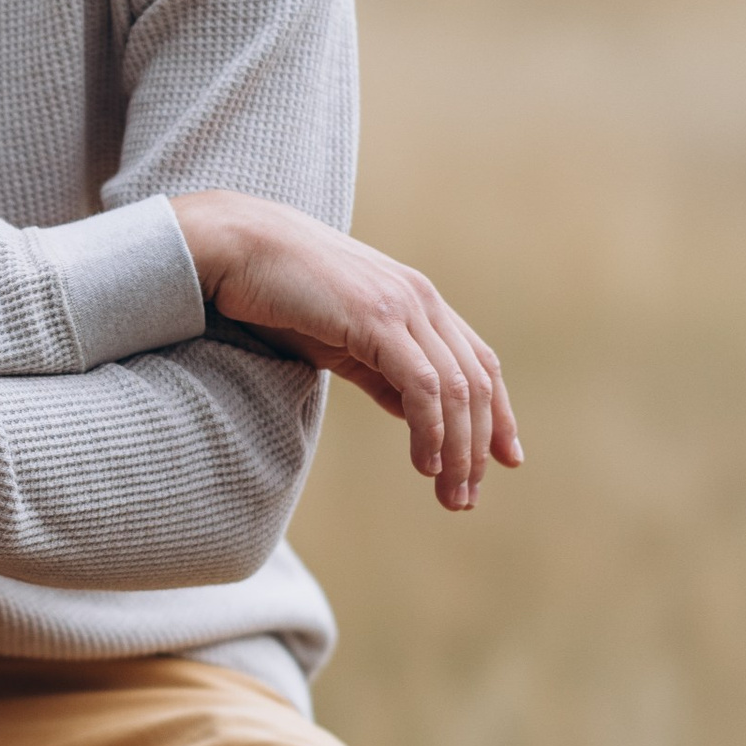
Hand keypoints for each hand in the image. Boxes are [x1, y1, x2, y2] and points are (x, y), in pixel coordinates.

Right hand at [173, 193, 521, 511]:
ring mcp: (403, 306)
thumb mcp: (342, 341)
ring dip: (459, 449)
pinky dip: (430, 429)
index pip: (479, 363)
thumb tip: (413, 413)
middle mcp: (421, 300)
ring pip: (457, 390)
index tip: (506, 460)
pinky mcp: (377, 318)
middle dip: (479, 446)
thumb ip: (381, 372)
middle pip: (477, 382)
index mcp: (417, 301)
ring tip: (451, 494)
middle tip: (466, 498)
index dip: (499, 413)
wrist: (238, 247)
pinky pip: (422, 385)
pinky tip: (426, 464)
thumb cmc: (280, 293)